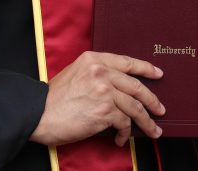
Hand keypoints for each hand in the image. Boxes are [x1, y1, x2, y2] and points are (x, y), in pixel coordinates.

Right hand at [30, 51, 164, 147]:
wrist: (37, 113)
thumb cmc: (54, 98)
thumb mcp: (75, 74)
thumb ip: (97, 74)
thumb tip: (120, 88)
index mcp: (94, 59)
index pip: (127, 62)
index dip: (146, 68)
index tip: (159, 74)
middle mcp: (101, 72)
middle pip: (136, 86)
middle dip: (152, 100)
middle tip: (160, 109)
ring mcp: (104, 91)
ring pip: (135, 107)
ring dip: (146, 121)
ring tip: (153, 130)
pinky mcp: (104, 111)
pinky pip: (124, 122)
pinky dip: (125, 133)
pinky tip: (121, 138)